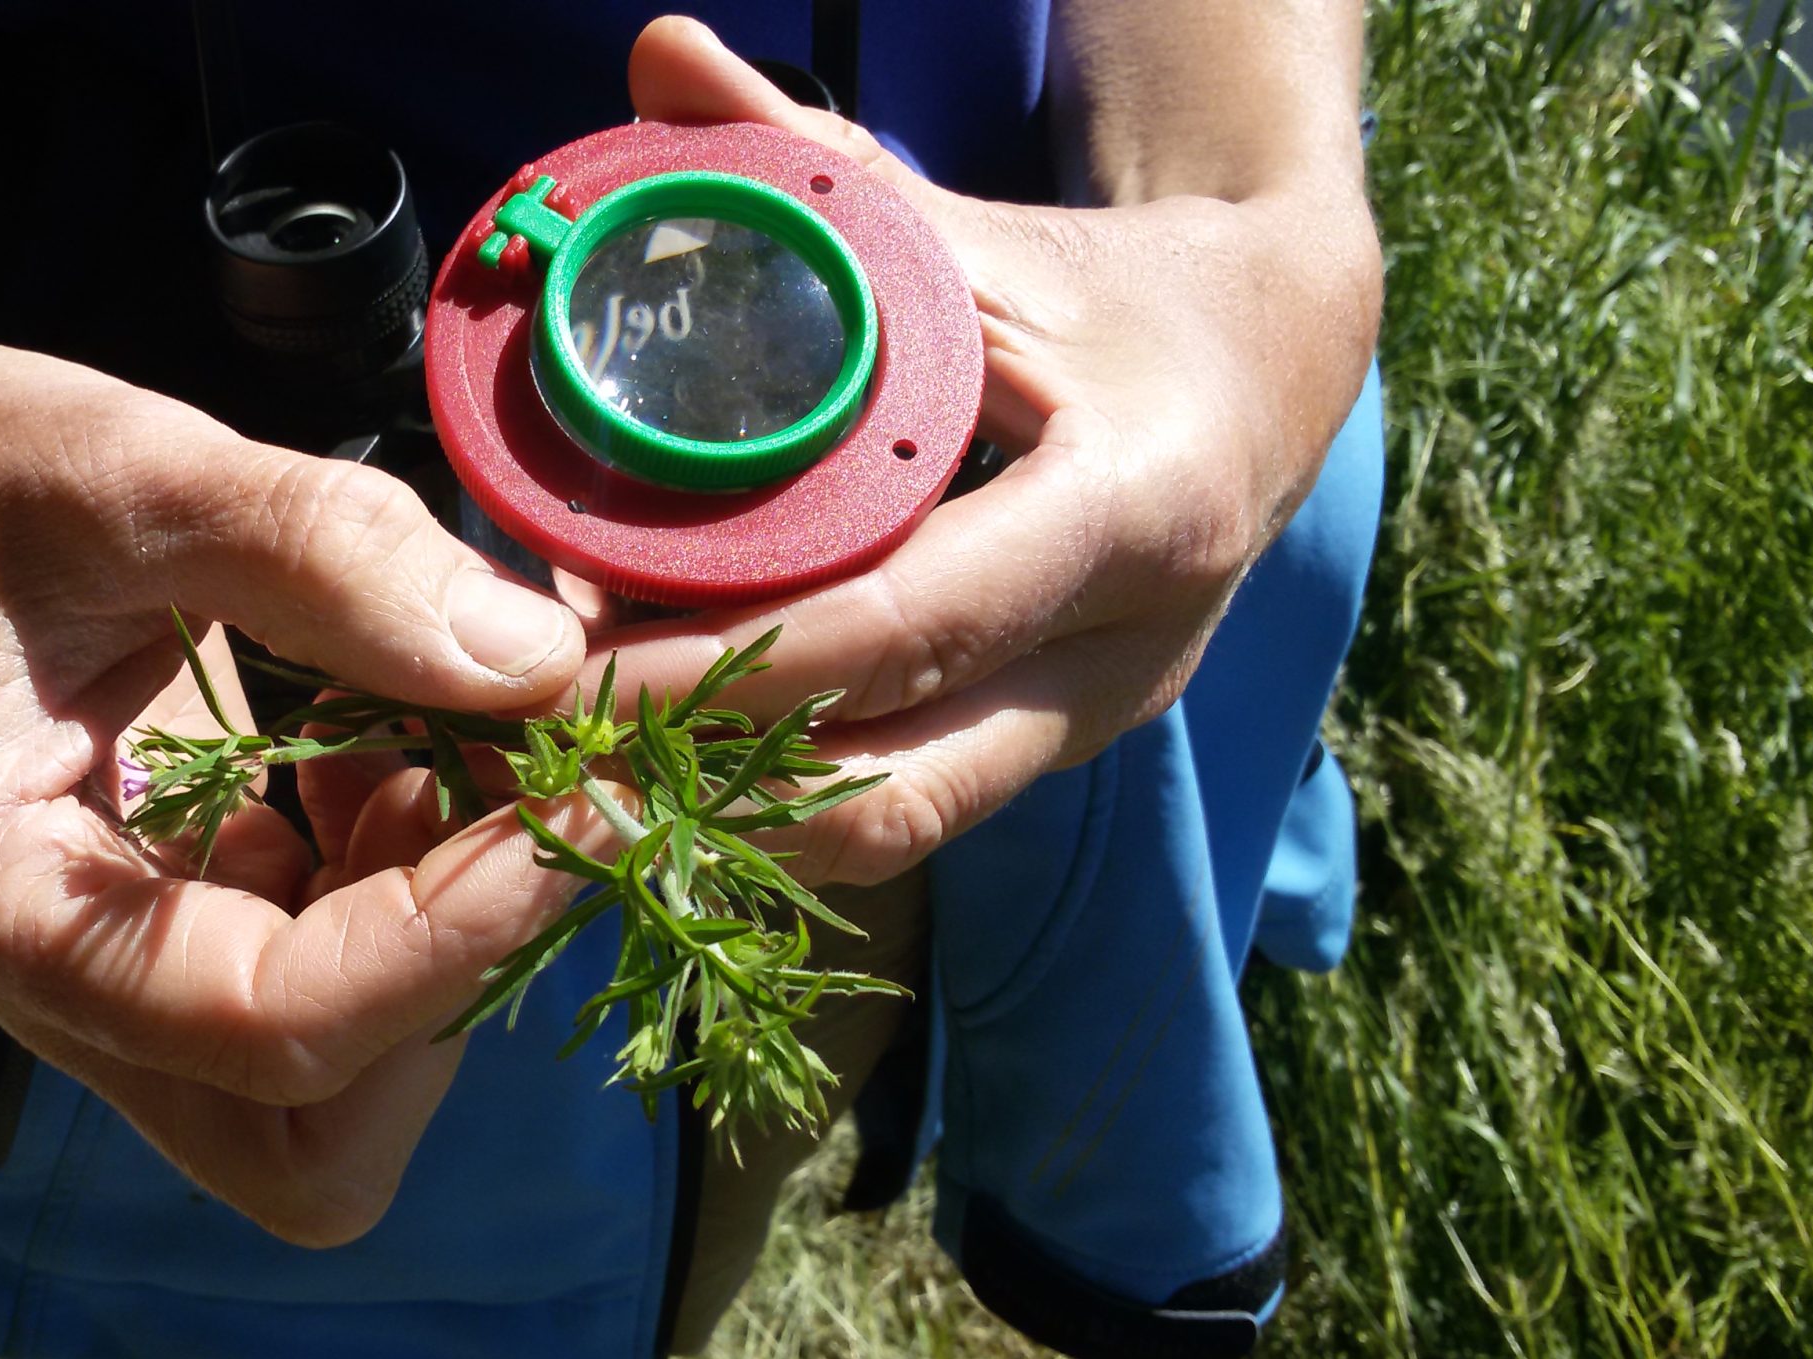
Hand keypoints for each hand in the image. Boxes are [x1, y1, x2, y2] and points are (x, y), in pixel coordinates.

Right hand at [0, 301, 601, 1244]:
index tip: (578, 804)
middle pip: (303, 1142)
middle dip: (452, 990)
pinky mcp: (178, 923)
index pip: (266, 1027)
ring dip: (447, 925)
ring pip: (336, 1069)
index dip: (449, 939)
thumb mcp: (139, 467)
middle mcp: (48, 984)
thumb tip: (538, 666)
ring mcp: (114, 972)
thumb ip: (328, 556)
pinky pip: (331, 970)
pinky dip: (413, 876)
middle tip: (537, 806)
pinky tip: (407, 735)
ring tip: (476, 737)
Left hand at [590, 19, 1381, 886]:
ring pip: (887, 828)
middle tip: (535, 744)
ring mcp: (1087, 724)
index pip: (901, 628)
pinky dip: (770, 790)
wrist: (1277, 374)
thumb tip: (655, 59)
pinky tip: (654, 746)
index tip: (565, 674)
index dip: (722, 669)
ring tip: (572, 750)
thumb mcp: (985, 232)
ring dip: (720, 806)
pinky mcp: (1044, 749)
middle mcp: (1121, 658)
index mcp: (1128, 513)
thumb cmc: (1124, 297)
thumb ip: (822, 171)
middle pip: (889, 791)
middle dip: (697, 787)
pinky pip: (897, 804)